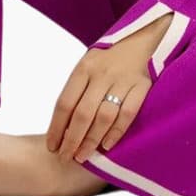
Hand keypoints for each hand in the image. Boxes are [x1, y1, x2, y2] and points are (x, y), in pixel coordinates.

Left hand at [46, 13, 173, 163]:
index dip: (56, 128)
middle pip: (83, 113)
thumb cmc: (110, 59)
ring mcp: (123, 79)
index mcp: (84, 67)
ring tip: (83, 156)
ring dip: (92, 140)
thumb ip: (77, 91)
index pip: (65, 103)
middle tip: (66, 158)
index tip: (52, 147)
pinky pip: (128, 113)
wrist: (143, 37)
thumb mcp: (89, 65)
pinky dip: (116, 132)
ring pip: (104, 116)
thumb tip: (62, 128)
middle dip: (72, 140)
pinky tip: (107, 145)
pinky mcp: (143, 85)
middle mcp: (102, 73)